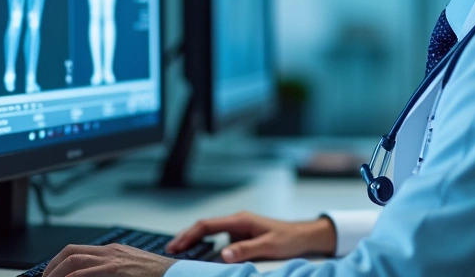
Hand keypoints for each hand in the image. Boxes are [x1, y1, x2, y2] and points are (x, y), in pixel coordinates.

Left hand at [43, 243, 175, 276]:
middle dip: (51, 267)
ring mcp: (114, 259)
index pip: (77, 251)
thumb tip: (93, 276)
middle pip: (70, 252)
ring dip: (55, 273)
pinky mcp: (117, 269)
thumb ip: (112, 273)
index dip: (58, 263)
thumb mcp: (132, 271)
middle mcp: (111, 252)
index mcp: (113, 252)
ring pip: (73, 259)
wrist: (178, 275)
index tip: (50, 276)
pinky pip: (85, 272)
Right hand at [167, 211, 336, 262]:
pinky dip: (205, 245)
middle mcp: (237, 221)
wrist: (304, 236)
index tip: (176, 246)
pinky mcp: (241, 235)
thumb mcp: (269, 246)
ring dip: (194, 241)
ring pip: (209, 232)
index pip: (207, 225)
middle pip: (204, 227)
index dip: (189, 235)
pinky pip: (218, 239)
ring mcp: (239, 228)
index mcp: (241, 220)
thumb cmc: (289, 239)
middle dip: (186, 237)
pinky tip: (198, 254)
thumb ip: (246, 250)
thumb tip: (223, 254)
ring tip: (178, 252)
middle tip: (170, 251)